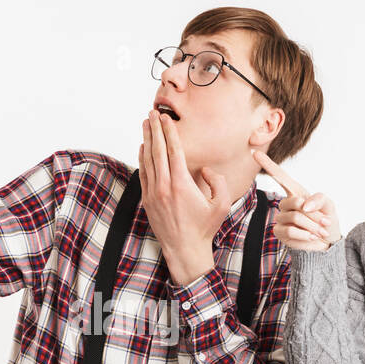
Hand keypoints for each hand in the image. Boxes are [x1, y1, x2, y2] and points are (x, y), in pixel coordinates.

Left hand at [138, 110, 229, 284]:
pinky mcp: (147, 200)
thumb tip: (206, 170)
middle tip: (153, 113)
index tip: (166, 119)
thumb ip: (219, 182)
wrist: (184, 250)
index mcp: (182, 185)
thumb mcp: (222, 205)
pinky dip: (142, 158)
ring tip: (146, 124)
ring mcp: (153, 194)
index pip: (174, 151)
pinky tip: (143, 147)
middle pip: (157, 151)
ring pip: (148, 160)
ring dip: (147, 140)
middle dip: (155, 130)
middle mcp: (164, 187)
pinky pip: (143, 173)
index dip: (169, 133)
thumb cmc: (204, 228)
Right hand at [253, 150, 338, 251]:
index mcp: (295, 192)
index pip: (280, 176)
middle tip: (325, 222)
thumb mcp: (329, 205)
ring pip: (295, 218)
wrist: (327, 242)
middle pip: (296, 202)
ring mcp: (281, 218)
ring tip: (321, 232)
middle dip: (314, 214)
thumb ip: (319, 199)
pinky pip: (290, 231)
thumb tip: (304, 205)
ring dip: (312, 226)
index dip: (268, 165)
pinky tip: (311, 238)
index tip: (256, 153)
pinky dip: (305, 235)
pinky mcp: (279, 232)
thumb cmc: (326, 221)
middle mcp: (285, 203)